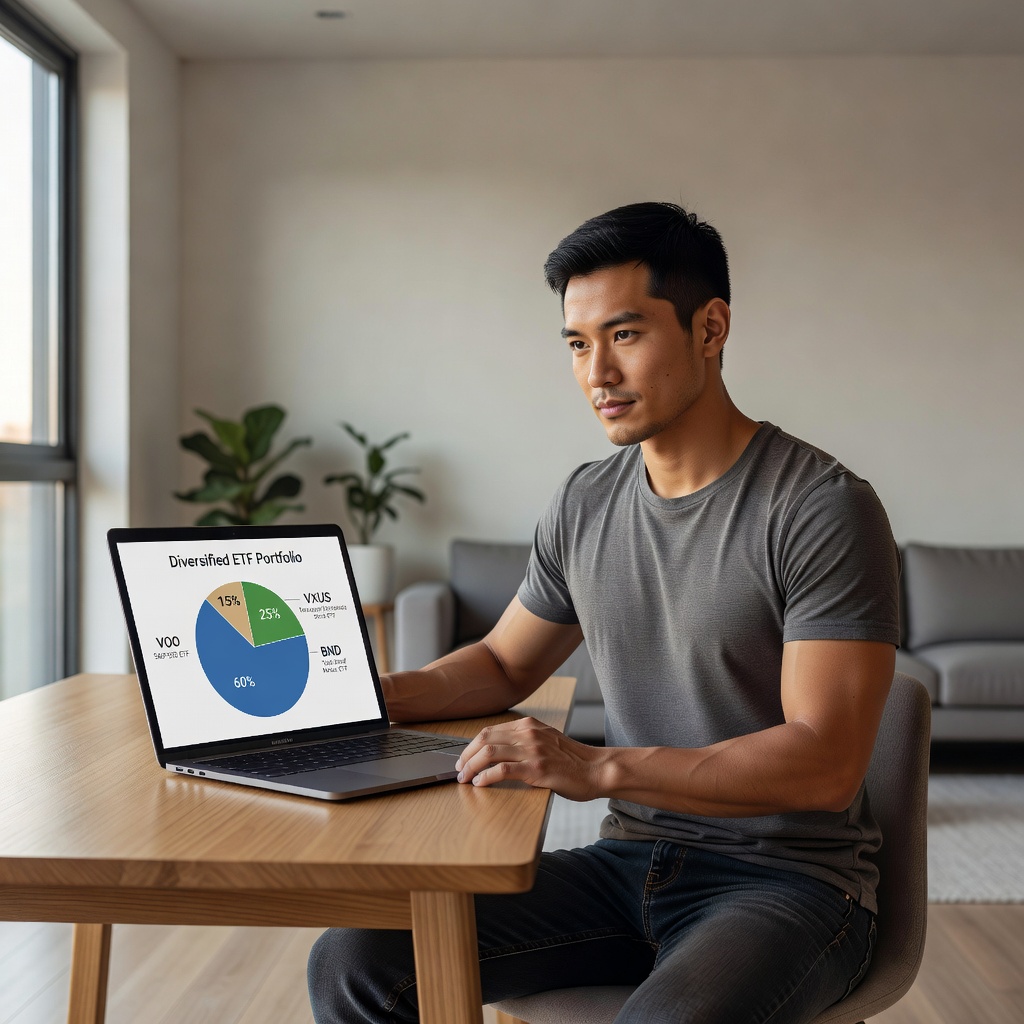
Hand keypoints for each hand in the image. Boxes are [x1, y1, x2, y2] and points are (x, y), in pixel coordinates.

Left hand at [454, 717, 606, 800]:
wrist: (596, 769)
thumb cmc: (571, 760)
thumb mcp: (546, 740)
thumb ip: (524, 741)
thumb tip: (496, 752)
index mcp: (529, 725)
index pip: (490, 731)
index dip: (471, 746)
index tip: (463, 758)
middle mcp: (528, 734)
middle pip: (485, 739)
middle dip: (466, 755)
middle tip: (459, 770)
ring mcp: (533, 750)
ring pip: (490, 753)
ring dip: (472, 767)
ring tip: (465, 778)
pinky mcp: (537, 769)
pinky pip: (503, 770)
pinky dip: (487, 777)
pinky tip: (480, 783)